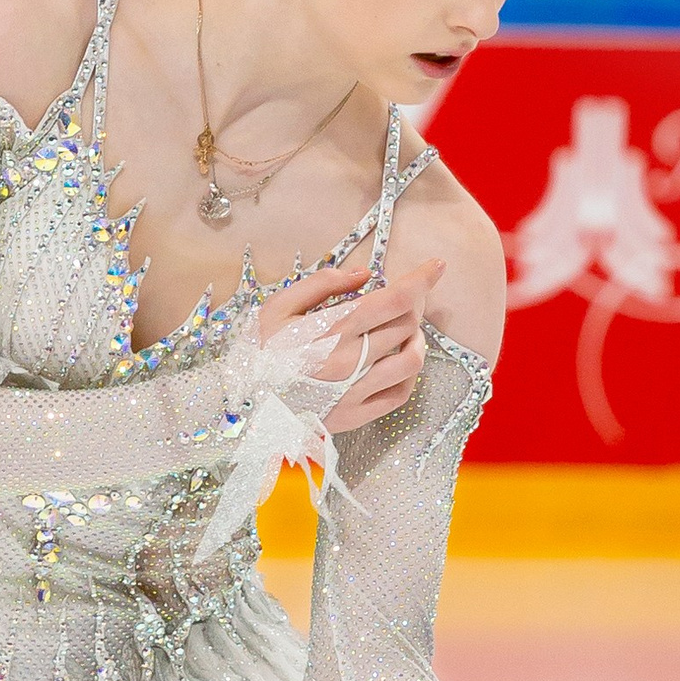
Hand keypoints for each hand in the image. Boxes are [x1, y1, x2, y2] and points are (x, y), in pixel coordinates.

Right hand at [258, 255, 444, 430]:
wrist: (243, 410)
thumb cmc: (258, 355)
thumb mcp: (277, 308)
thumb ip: (321, 284)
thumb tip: (363, 274)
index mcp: (332, 330)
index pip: (394, 299)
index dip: (421, 279)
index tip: (437, 265)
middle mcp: (351, 361)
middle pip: (406, 325)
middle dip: (412, 306)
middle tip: (400, 301)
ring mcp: (357, 391)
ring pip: (412, 359)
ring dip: (416, 339)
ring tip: (404, 331)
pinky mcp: (357, 415)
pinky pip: (401, 393)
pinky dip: (409, 373)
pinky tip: (398, 361)